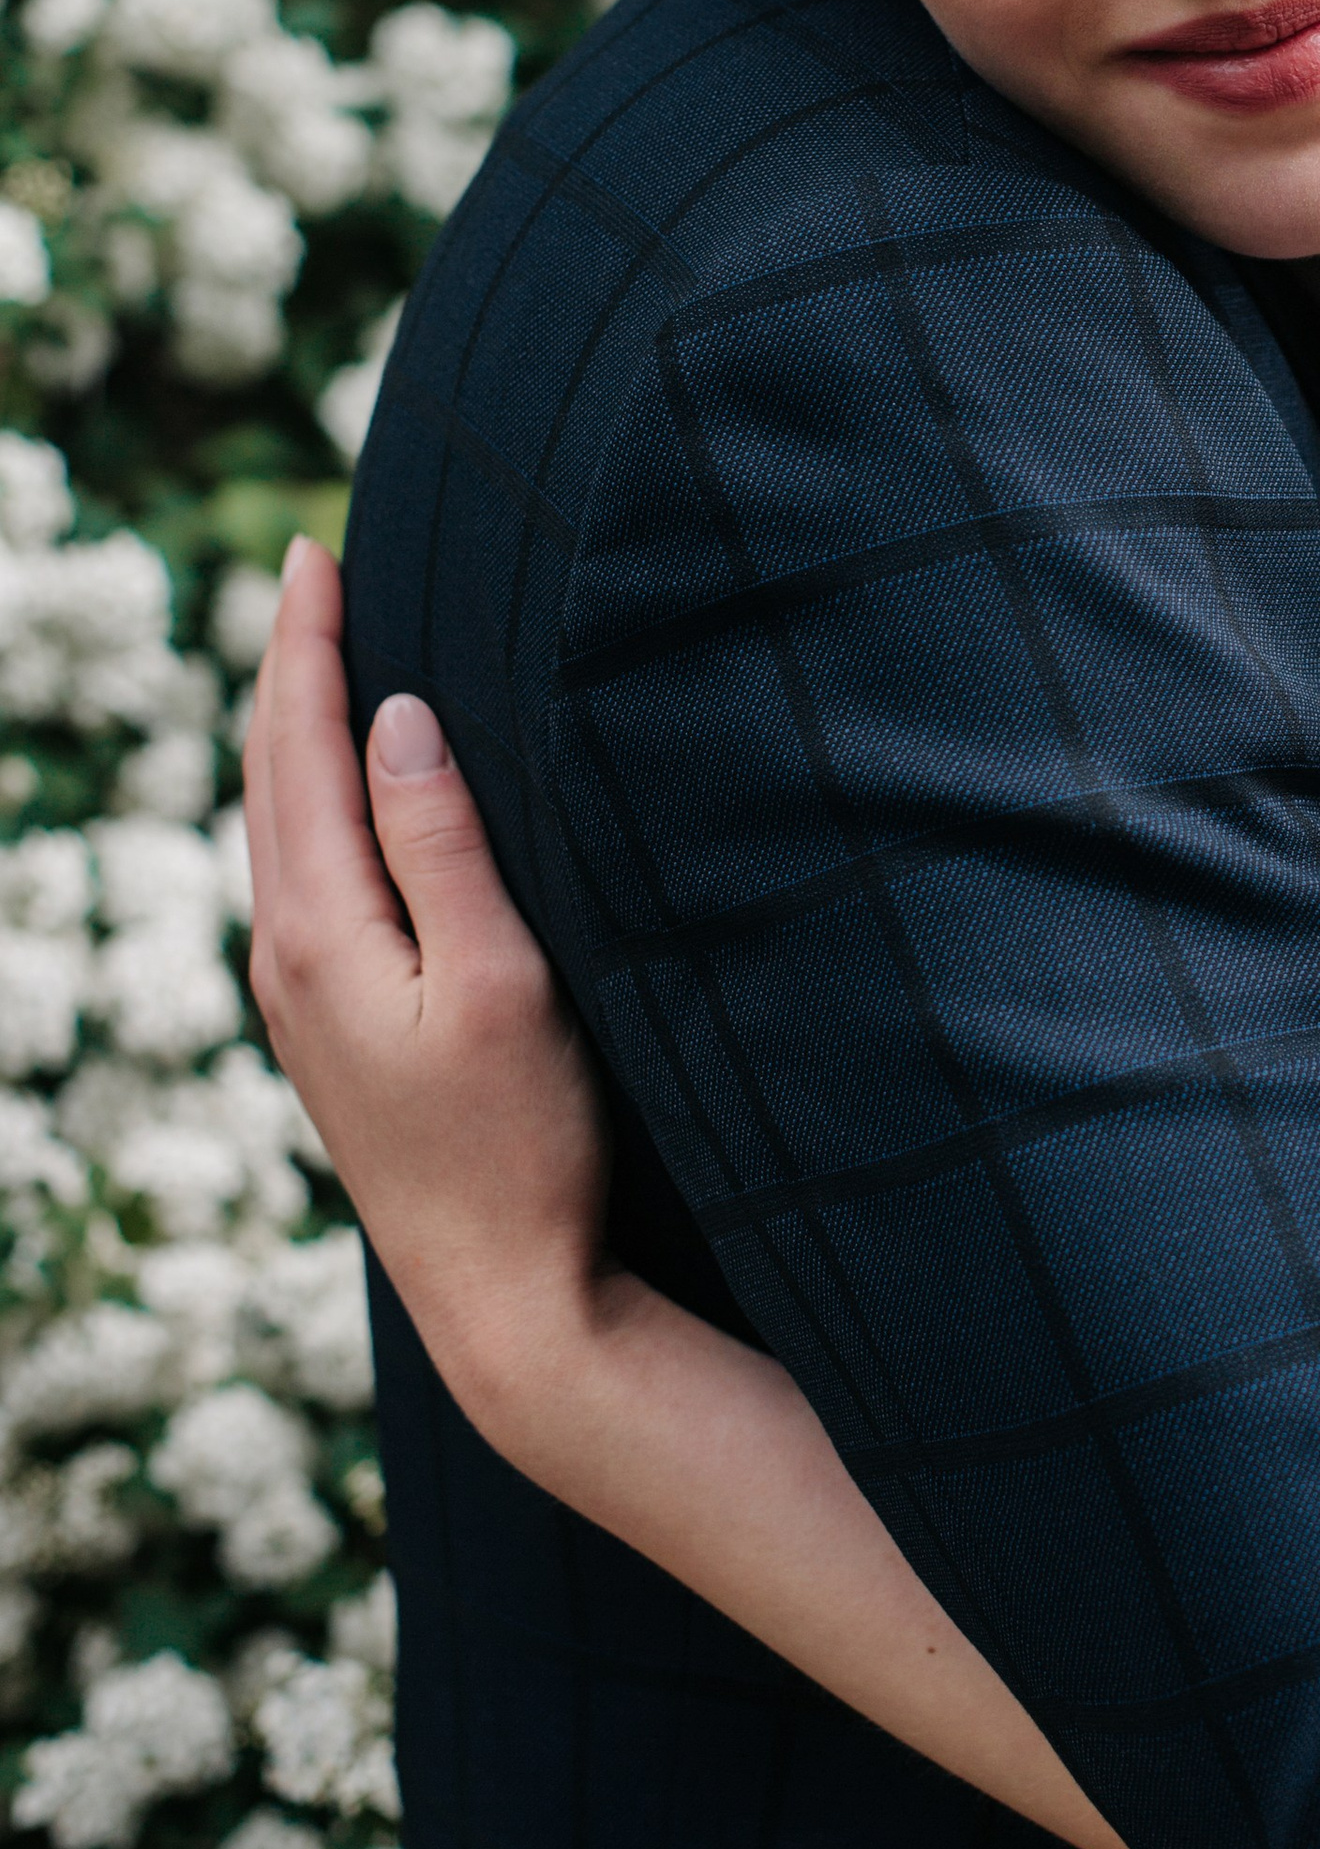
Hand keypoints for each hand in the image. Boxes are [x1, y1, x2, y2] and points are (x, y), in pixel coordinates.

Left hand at [244, 540, 612, 1440]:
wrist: (504, 1299)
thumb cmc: (524, 1143)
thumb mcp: (501, 981)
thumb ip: (442, 845)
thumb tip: (396, 717)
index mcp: (319, 934)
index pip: (295, 749)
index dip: (304, 644)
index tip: (314, 550)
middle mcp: (286, 960)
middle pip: (268, 779)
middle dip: (287, 668)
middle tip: (310, 570)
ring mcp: (302, 1002)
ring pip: (278, 829)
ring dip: (293, 733)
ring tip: (317, 654)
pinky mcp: (334, 1031)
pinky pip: (302, 875)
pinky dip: (311, 802)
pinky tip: (340, 794)